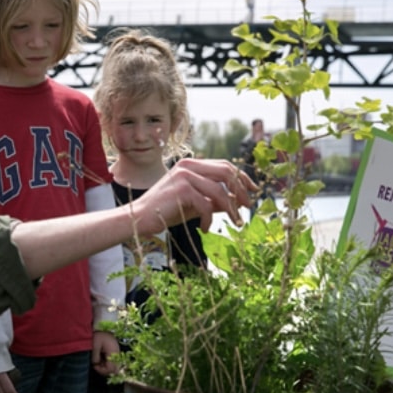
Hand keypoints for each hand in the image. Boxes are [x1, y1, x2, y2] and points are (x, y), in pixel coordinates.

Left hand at [92, 330, 119, 375]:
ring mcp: (117, 353)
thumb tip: (95, 364)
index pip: (111, 369)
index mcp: (113, 353)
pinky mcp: (115, 352)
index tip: (95, 365)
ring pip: (114, 366)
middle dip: (105, 370)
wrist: (102, 326)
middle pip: (114, 370)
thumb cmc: (98, 335)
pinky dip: (106, 363)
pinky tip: (100, 358)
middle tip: (96, 365)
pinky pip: (112, 362)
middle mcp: (117, 354)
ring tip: (97, 361)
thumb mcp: (95, 345)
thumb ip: (95, 357)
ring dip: (105, 367)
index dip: (102, 370)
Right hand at [133, 158, 257, 233]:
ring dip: (230, 209)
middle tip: (247, 208)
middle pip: (226, 172)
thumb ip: (214, 200)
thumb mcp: (195, 203)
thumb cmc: (166, 211)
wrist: (140, 218)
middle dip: (241, 190)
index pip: (225, 165)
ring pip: (219, 191)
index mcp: (192, 164)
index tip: (253, 192)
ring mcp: (184, 175)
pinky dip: (209, 219)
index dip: (242, 178)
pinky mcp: (181, 190)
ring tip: (233, 222)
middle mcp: (188, 165)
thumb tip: (238, 202)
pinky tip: (204, 228)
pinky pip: (206, 205)